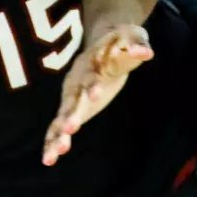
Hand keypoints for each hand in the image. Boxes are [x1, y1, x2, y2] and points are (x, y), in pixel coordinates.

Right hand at [42, 25, 153, 165]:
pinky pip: (56, 126)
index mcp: (91, 64)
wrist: (102, 43)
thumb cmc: (120, 42)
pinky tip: (48, 160)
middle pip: (72, 97)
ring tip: (57, 151)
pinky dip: (52, 141)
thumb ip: (137, 44)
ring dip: (59, 132)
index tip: (96, 96)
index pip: (92, 75)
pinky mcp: (70, 110)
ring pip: (61, 115)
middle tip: (71, 128)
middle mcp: (76, 81)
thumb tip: (147, 52)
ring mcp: (70, 96)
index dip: (93, 85)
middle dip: (71, 112)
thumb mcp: (132, 37)